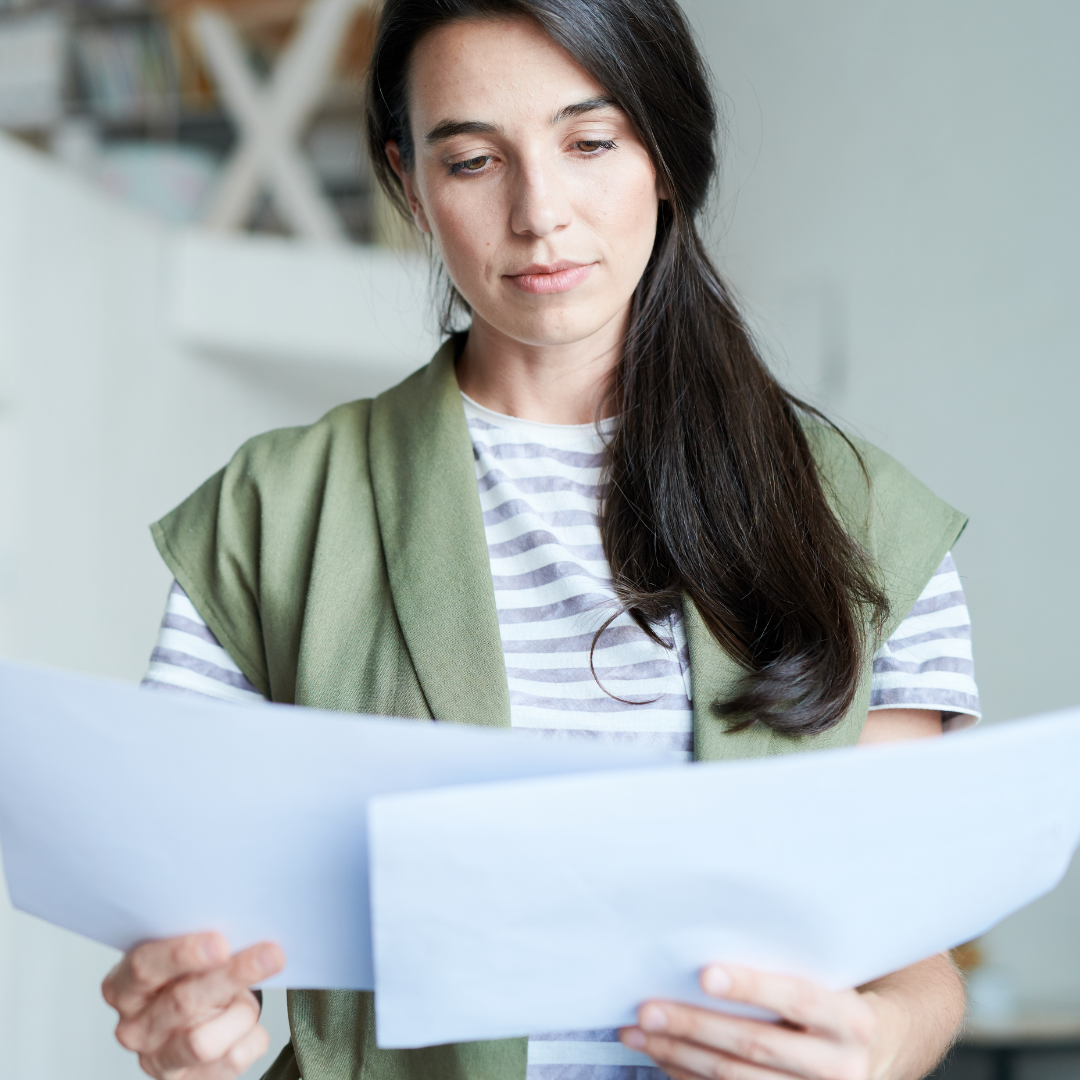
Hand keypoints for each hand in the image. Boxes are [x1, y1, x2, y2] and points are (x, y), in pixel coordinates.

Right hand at [102, 932, 284, 1079]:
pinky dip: (252, 1038)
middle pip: (182, 1001)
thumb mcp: (189, 956)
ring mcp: (157, 1059)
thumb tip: (244, 924)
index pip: (144, 967)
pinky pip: (231, 1060)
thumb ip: (202, 944)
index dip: (182, 954)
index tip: (221, 943)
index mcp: (123, 986)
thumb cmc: (193, 978)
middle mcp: (134, 1027)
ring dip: (242, 1013)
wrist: (200, 1021)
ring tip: (250, 1000)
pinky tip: (251, 1027)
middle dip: (232, 975)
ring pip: (203, 1041)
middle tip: (271, 954)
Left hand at [620, 965, 884, 1079]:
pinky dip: (688, 1077)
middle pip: (756, 1045)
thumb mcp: (828, 980)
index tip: (705, 975)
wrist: (873, 1053)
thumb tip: (705, 950)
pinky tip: (661, 1057)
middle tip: (648, 1009)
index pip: (799, 999)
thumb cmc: (833, 1002)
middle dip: (695, 1026)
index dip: (752, 987)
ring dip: (678, 1055)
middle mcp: (839, 1067)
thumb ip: (784, 968)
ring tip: (638, 1033)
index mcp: (852, 1021)